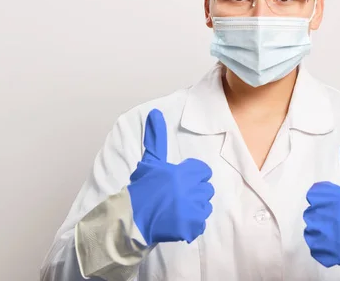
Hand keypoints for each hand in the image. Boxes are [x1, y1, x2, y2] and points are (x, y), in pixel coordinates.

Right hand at [127, 109, 214, 244]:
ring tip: (176, 210)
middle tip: (177, 198)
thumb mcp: (150, 162)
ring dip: (194, 209)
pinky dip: (191, 226)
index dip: (194, 177)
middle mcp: (189, 190)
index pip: (203, 172)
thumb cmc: (142, 189)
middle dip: (194, 193)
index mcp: (182, 173)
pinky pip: (201, 225)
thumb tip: (156, 113)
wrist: (132, 219)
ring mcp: (192, 209)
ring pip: (205, 207)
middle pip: (206, 190)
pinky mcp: (191, 227)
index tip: (181, 183)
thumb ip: (156, 139)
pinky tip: (177, 222)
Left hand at [303, 130, 339, 266]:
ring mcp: (320, 235)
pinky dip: (325, 248)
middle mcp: (318, 215)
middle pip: (313, 213)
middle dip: (325, 216)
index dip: (328, 199)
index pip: (315, 195)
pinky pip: (316, 248)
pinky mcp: (323, 252)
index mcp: (324, 196)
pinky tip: (339, 244)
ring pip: (312, 230)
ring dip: (323, 232)